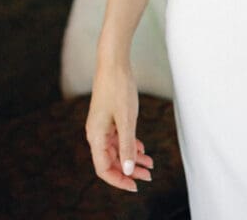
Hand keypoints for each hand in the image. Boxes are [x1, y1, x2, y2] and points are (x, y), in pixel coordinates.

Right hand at [85, 62, 153, 191]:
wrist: (114, 62)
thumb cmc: (119, 88)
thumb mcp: (127, 119)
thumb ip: (127, 146)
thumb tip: (128, 170)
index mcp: (95, 137)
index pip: (104, 169)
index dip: (119, 180)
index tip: (136, 185)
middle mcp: (96, 134)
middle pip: (111, 161)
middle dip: (130, 170)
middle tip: (149, 175)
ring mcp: (102, 126)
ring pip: (117, 150)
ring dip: (132, 158)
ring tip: (150, 164)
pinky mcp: (109, 118)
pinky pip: (118, 138)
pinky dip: (131, 145)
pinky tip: (143, 148)